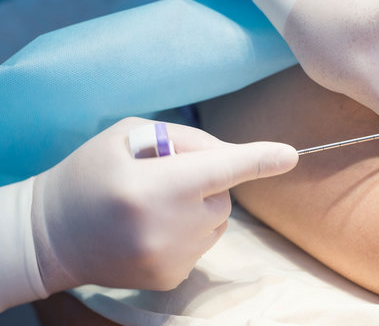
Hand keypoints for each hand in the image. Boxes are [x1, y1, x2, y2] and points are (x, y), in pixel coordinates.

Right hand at [31, 117, 297, 292]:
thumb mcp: (127, 137)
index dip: (257, 160)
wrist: (51, 234)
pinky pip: (202, 244)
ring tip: (157, 205)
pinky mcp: (171, 278)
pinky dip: (189, 231)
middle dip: (208, 183)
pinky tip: (153, 229)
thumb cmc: (88, 175)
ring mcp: (170, 259)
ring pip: (217, 222)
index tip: (290, 155)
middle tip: (167, 179)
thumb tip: (228, 156)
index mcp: (152, 186)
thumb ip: (183, 140)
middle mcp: (166, 227)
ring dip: (200, 207)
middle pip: (222, 197)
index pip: (218, 169)